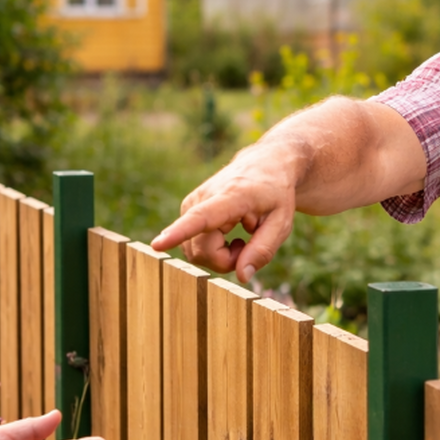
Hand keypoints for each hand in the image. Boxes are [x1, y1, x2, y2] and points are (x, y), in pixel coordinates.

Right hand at [151, 149, 297, 282]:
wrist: (264, 163)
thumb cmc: (276, 194)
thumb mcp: (282, 223)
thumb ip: (262, 250)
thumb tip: (241, 276)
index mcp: (231, 197)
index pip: (201, 218)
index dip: (179, 234)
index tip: (158, 244)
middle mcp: (203, 197)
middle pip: (202, 251)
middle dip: (226, 261)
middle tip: (248, 246)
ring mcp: (191, 202)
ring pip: (196, 251)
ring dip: (220, 255)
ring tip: (240, 236)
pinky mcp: (187, 208)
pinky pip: (194, 244)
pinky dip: (213, 248)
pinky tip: (229, 232)